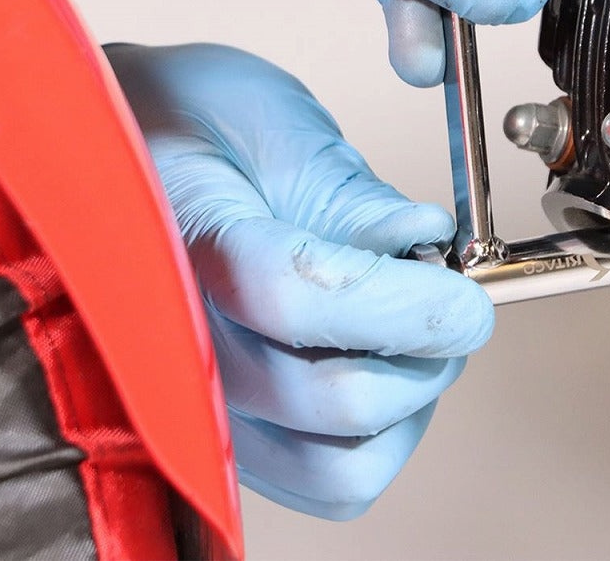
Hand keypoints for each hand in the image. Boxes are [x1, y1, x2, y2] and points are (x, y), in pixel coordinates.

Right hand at [106, 43, 493, 519]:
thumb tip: (426, 240)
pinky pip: (331, 481)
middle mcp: (182, 344)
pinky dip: (384, 438)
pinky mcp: (236, 442)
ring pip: (342, 464)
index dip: (405, 303)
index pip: (298, 297)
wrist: (142, 157)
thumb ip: (348, 195)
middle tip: (452, 303)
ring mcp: (207, 407)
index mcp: (183, 242)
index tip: (466, 294)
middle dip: (426, 349)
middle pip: (334, 397)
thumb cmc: (195, 131)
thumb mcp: (274, 128)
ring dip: (410, 401)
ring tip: (413, 336)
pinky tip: (384, 369)